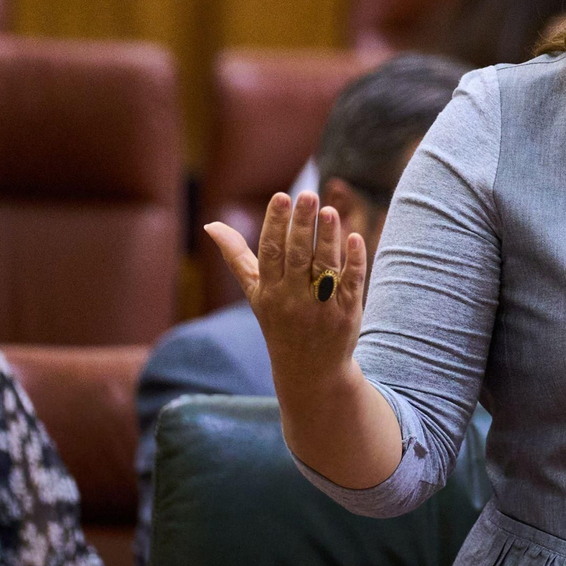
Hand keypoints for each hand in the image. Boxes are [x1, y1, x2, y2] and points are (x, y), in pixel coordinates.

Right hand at [205, 192, 368, 393]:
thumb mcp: (254, 293)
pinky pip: (351, 282)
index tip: (281, 196)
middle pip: (297, 255)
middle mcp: (293, 298)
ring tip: (329, 210)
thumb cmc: (279, 322)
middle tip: (307, 195)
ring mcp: (322, 305)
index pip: (271, 252)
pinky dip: (354, 260)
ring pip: (325, 265)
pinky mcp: (347, 311)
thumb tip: (211, 225)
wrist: (310, 370)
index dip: (275, 224)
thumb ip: (237, 258)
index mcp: (268, 291)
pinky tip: (355, 237)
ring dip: (328, 237)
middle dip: (302, 224)